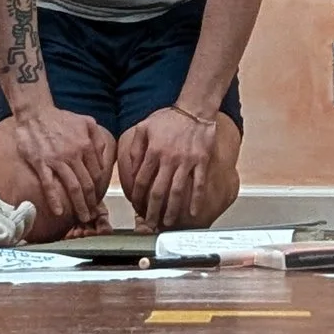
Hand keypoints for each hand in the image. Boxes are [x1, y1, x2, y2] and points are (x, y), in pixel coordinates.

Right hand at [8, 102, 114, 236]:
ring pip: (73, 187)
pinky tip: (59, 212)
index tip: (97, 201)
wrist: (35, 112)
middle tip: (92, 217)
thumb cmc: (60, 118)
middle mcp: (75, 155)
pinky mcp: (41, 163)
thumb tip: (103, 157)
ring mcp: (57, 160)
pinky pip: (49, 184)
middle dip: (91, 204)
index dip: (98, 190)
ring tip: (82, 218)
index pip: (97, 174)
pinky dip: (55, 200)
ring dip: (79, 206)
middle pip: (87, 184)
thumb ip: (98, 138)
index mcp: (87, 146)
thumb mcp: (86, 122)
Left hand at [120, 107, 221, 231]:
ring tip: (167, 223)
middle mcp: (169, 159)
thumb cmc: (169, 118)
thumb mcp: (144, 127)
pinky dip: (196, 200)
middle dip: (152, 211)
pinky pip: (199, 184)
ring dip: (172, 210)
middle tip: (150, 224)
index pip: (141, 180)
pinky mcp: (202, 161)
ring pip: (177, 191)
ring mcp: (187, 161)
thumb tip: (131, 168)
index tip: (137, 207)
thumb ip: (135, 147)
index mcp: (153, 152)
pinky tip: (193, 213)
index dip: (137, 197)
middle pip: (158, 191)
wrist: (194, 109)